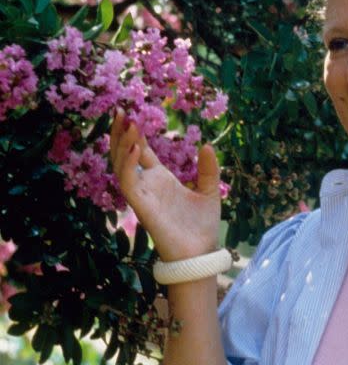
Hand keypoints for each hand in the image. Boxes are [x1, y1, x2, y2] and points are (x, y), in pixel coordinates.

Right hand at [109, 110, 221, 261]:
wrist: (201, 253)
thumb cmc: (203, 226)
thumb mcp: (210, 191)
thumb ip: (208, 169)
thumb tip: (207, 145)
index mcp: (161, 179)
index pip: (141, 151)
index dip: (135, 133)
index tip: (132, 112)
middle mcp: (147, 185)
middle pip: (125, 154)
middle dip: (120, 133)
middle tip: (120, 110)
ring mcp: (142, 195)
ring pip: (121, 165)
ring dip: (121, 144)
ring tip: (127, 122)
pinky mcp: (141, 206)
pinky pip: (128, 182)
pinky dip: (128, 164)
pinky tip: (134, 147)